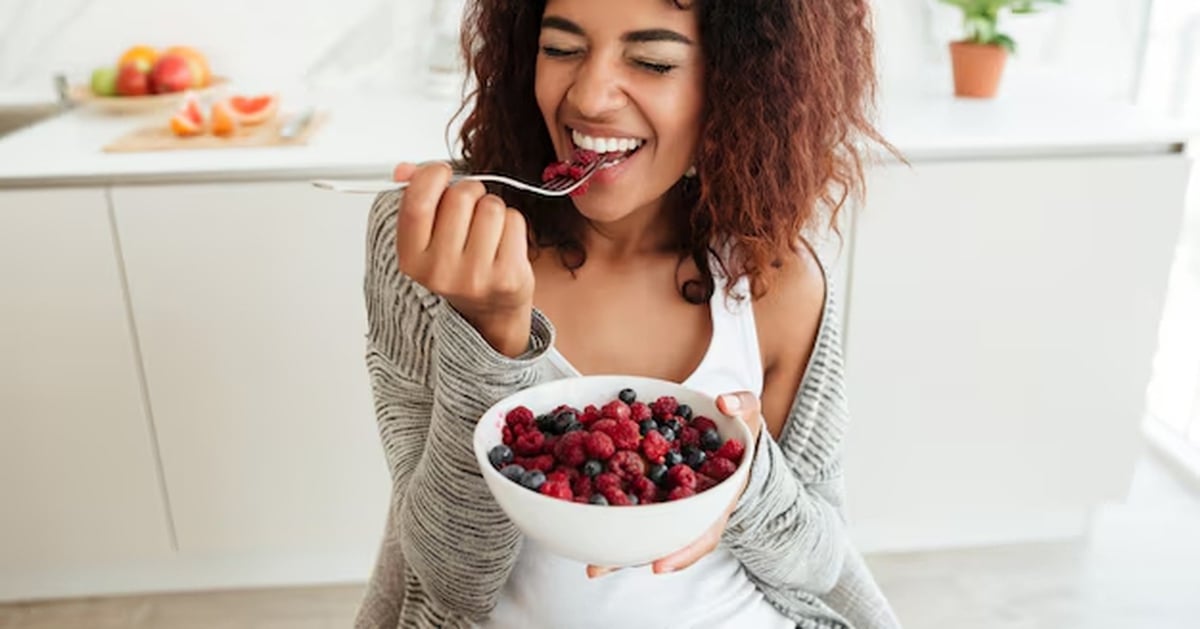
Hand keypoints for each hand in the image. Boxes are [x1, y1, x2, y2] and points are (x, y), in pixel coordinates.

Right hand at [393, 162, 534, 356]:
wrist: (489, 312)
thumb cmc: (458, 267)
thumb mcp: (427, 239)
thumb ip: (415, 200)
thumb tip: (404, 169)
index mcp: (412, 259)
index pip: (417, 202)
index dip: (431, 175)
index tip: (441, 172)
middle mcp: (439, 272)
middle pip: (460, 197)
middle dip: (469, 192)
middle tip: (470, 210)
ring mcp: (475, 277)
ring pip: (491, 206)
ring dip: (493, 208)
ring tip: (487, 231)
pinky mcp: (508, 277)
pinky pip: (514, 221)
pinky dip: (513, 224)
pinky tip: (504, 244)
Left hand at [587, 391, 763, 578]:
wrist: (725, 427)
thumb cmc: (736, 426)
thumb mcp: (747, 414)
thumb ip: (741, 405)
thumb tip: (724, 403)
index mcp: (716, 498)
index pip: (703, 532)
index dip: (682, 551)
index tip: (657, 566)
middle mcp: (688, 506)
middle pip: (660, 538)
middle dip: (630, 554)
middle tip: (597, 569)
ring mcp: (666, 498)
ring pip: (639, 524)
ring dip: (611, 542)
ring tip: (583, 560)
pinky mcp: (647, 485)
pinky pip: (625, 496)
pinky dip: (603, 502)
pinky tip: (575, 508)